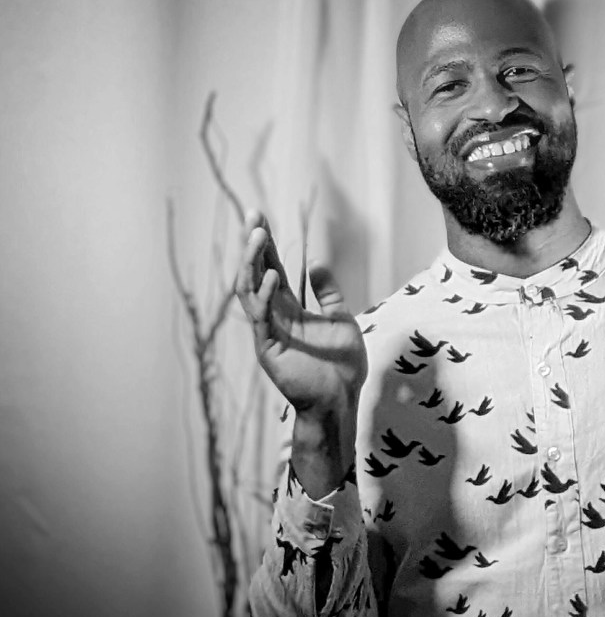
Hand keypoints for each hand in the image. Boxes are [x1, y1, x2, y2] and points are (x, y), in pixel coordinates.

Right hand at [235, 211, 367, 418]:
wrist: (340, 399)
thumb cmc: (342, 365)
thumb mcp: (340, 319)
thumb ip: (327, 293)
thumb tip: (315, 262)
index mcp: (289, 309)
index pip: (272, 269)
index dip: (266, 245)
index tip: (260, 218)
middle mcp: (274, 316)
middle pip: (257, 273)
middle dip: (253, 246)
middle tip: (253, 217)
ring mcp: (268, 331)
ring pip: (250, 291)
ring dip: (252, 263)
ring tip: (257, 236)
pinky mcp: (268, 347)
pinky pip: (261, 317)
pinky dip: (264, 295)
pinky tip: (271, 275)